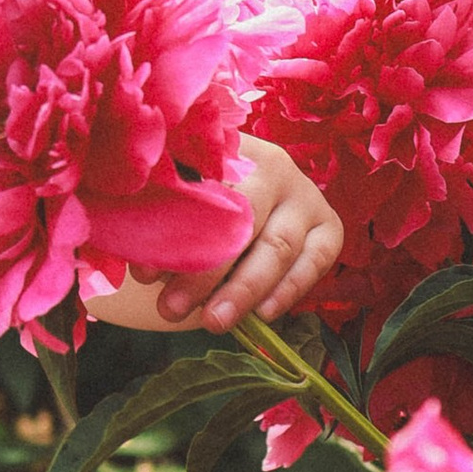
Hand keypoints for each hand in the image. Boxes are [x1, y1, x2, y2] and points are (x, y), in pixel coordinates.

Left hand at [156, 135, 344, 332]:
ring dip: (243, 290)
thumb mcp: (183, 200)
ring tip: (213, 322)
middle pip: (242, 220)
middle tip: (171, 310)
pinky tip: (263, 315)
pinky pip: (315, 261)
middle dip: (206, 272)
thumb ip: (167, 225)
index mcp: (229, 149)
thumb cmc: (205, 202)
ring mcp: (305, 195)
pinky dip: (289, 290)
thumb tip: (148, 269)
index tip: (143, 275)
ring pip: (278, 246)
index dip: (171, 234)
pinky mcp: (329, 226)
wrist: (253, 194)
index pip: (201, 189)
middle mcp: (274, 166)